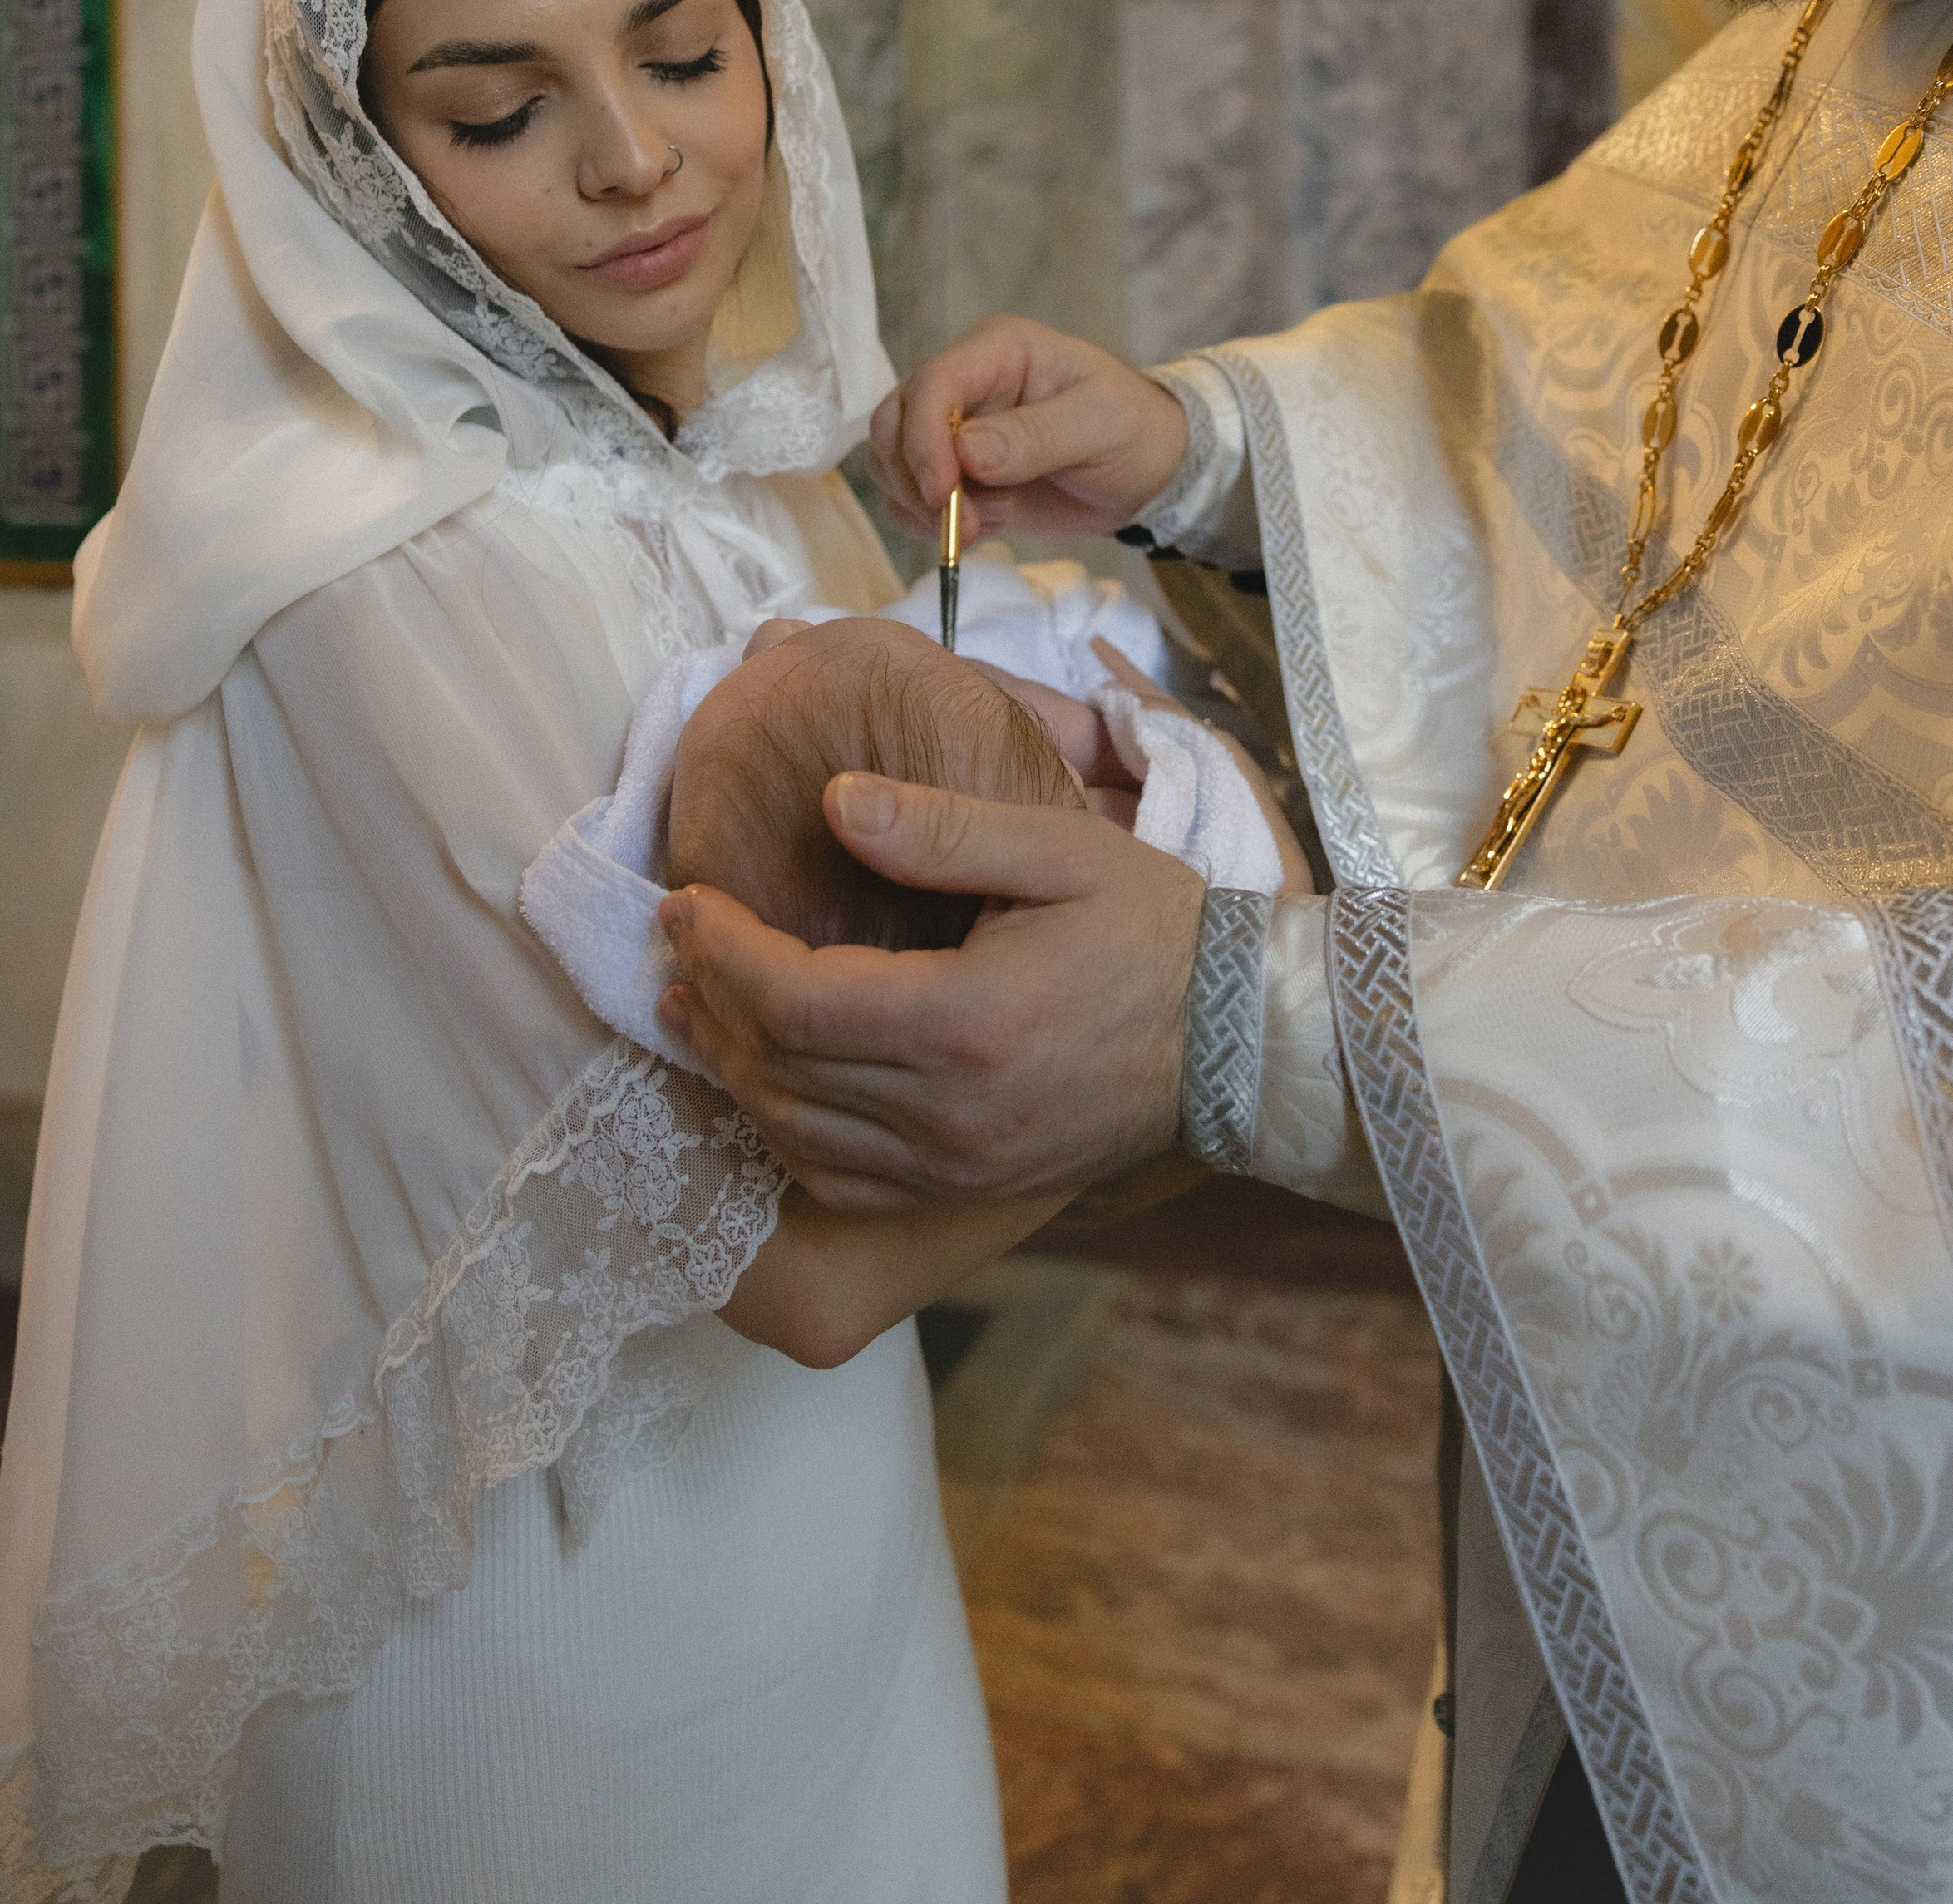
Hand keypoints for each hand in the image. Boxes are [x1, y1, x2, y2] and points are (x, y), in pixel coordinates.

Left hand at [659, 776, 1204, 1209]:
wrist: (1236, 1039)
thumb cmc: (1151, 927)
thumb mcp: (1058, 847)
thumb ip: (940, 827)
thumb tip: (834, 800)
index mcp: (963, 1021)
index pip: (793, 999)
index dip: (721, 949)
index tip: (685, 899)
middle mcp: (947, 1112)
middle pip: (778, 1070)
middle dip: (709, 1001)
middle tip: (678, 940)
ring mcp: (956, 1165)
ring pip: (797, 1133)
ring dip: (731, 1070)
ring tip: (696, 1006)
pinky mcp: (967, 1190)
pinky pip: (841, 1179)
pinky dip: (786, 1131)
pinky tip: (769, 1081)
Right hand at [869, 315, 1188, 538]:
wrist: (1150, 472)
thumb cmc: (1135, 431)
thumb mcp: (1100, 425)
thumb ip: (1034, 437)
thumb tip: (965, 454)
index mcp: (998, 351)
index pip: (933, 384)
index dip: (923, 440)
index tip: (942, 494)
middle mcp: (966, 384)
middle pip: (894, 421)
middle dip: (914, 477)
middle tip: (962, 522)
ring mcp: (954, 430)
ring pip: (892, 462)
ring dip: (921, 505)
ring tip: (988, 523)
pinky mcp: (956, 474)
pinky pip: (909, 499)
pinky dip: (930, 524)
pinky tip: (986, 527)